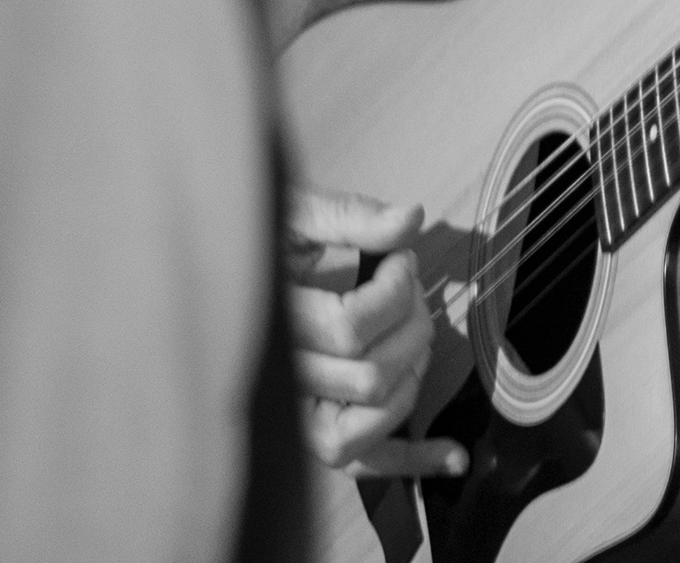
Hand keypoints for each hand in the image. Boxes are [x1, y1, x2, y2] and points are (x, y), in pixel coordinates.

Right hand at [285, 186, 466, 478]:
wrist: (225, 273)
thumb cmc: (261, 242)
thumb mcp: (295, 215)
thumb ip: (351, 216)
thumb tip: (411, 219)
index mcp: (269, 327)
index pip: (349, 329)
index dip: (394, 288)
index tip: (399, 259)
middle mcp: (277, 386)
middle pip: (371, 376)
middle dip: (410, 321)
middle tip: (408, 286)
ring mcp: (294, 419)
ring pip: (371, 419)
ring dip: (412, 371)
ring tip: (410, 326)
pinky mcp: (314, 434)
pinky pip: (363, 464)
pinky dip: (413, 459)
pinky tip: (454, 454)